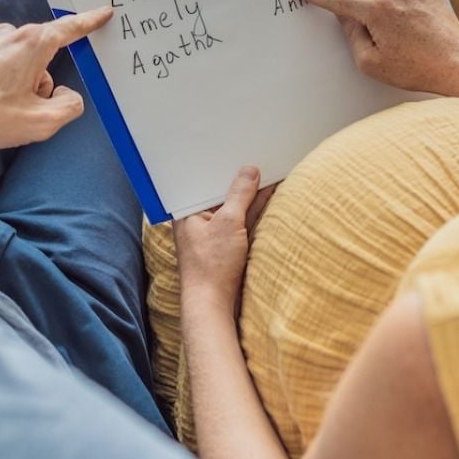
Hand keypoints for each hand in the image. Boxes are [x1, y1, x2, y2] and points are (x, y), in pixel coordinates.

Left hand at [0, 6, 112, 149]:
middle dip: (38, 81)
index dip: (90, 22)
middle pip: (39, 56)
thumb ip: (69, 107)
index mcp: (32, 45)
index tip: (104, 12)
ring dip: (10, 82)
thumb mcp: (40, 123)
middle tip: (20, 110)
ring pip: (11, 61)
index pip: (70, 29)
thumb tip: (67, 95)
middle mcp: (6, 33)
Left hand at [173, 166, 276, 315]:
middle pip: (222, 194)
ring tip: (270, 173)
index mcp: (188, 211)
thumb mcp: (228, 222)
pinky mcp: (226, 246)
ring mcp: (213, 234)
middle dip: (241, 181)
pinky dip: (253, 211)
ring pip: (235, 207)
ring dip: (251, 195)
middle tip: (261, 160)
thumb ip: (240, 194)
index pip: (207, 181)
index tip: (243, 154)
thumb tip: (249, 172)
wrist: (212, 304)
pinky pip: (241, 221)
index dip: (226, 168)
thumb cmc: (211, 266)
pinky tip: (268, 196)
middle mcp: (198, 220)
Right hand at [286, 0, 458, 96]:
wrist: (458, 64)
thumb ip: (351, 35)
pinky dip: (400, 9)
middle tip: (381, 43)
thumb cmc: (416, 68)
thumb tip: (347, 18)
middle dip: (362, 17)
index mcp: (376, 8)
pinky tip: (412, 29)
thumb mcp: (370, 62)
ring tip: (402, 39)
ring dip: (382, 13)